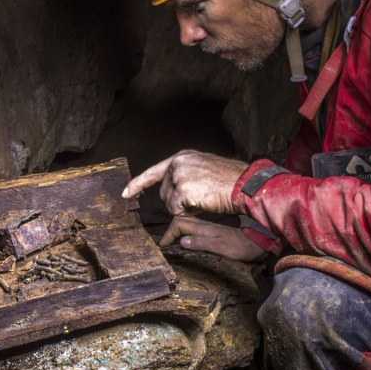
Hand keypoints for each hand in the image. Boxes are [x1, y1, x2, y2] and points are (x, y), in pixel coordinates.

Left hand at [122, 150, 248, 214]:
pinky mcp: (183, 190)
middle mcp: (178, 163)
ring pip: (169, 204)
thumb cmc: (230, 181)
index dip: (137, 184)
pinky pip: (176, 211)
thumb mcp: (204, 169)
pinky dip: (188, 213)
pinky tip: (204, 204)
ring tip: (205, 198)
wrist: (246, 184)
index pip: (154, 171)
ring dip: (185, 208)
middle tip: (202, 196)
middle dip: (179, 201)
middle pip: (163, 193)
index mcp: (182, 157)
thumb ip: (185, 175)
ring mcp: (179, 176)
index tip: (124, 194)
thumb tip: (171, 193)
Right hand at [159, 217, 266, 261]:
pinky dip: (185, 232)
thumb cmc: (242, 247)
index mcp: (204, 228)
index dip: (169, 234)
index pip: (179, 224)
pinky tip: (185, 239)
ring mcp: (209, 228)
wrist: (260, 241)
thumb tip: (182, 241)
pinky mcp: (213, 231)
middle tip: (164, 243)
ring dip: (176, 229)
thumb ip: (202, 243)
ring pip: (186, 223)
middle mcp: (205, 226)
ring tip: (170, 241)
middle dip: (169, 229)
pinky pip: (193, 228)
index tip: (163, 245)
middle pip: (180, 221)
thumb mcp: (222, 247)